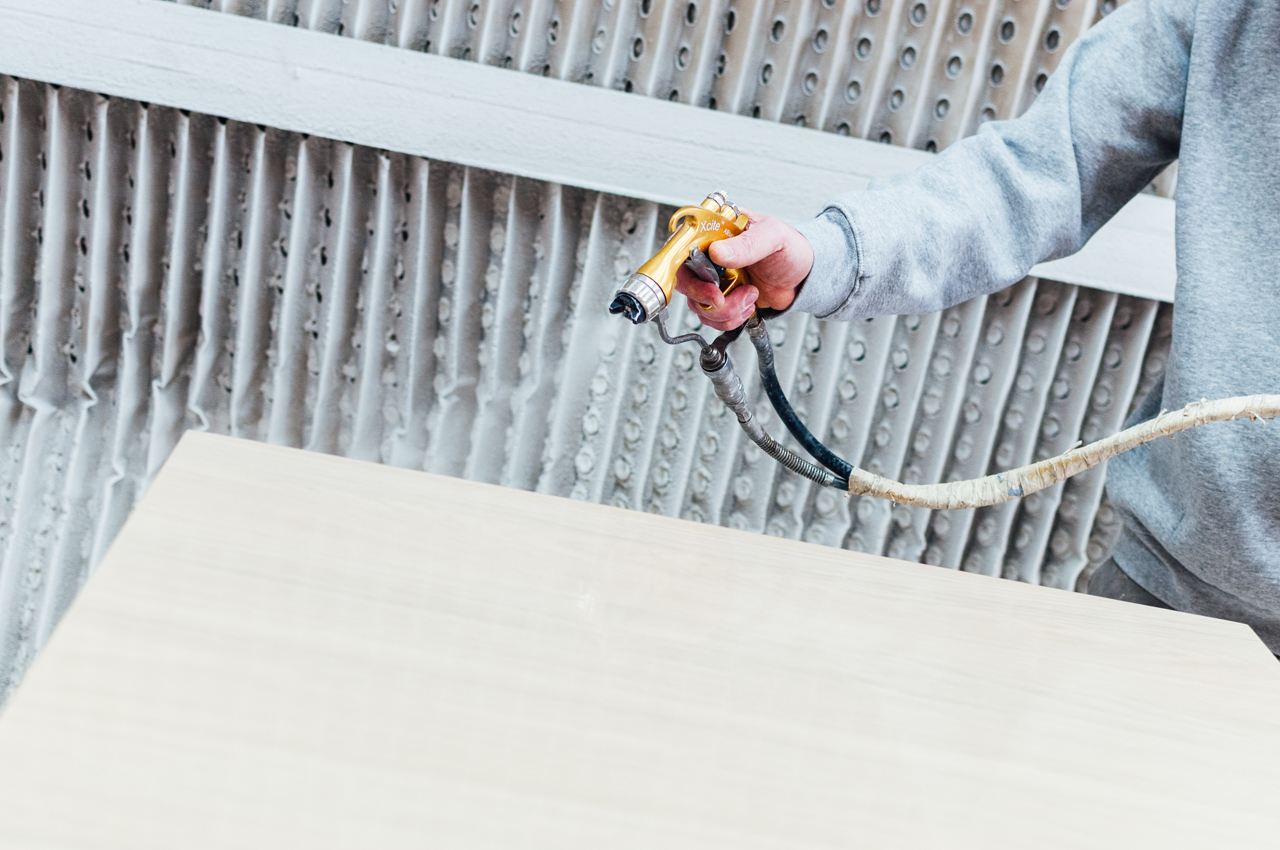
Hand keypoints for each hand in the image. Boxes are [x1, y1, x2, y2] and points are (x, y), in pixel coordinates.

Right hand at [673, 210, 813, 331]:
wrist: (804, 276)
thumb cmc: (791, 247)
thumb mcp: (773, 237)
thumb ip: (747, 244)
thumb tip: (717, 251)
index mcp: (716, 231)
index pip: (683, 247)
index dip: (688, 270)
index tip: (709, 285)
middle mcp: (709, 255)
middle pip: (684, 281)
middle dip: (705, 297)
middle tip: (723, 298)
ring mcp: (713, 279)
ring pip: (697, 304)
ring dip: (724, 310)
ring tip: (750, 297)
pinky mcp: (721, 299)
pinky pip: (710, 317)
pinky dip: (728, 319)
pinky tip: (748, 306)